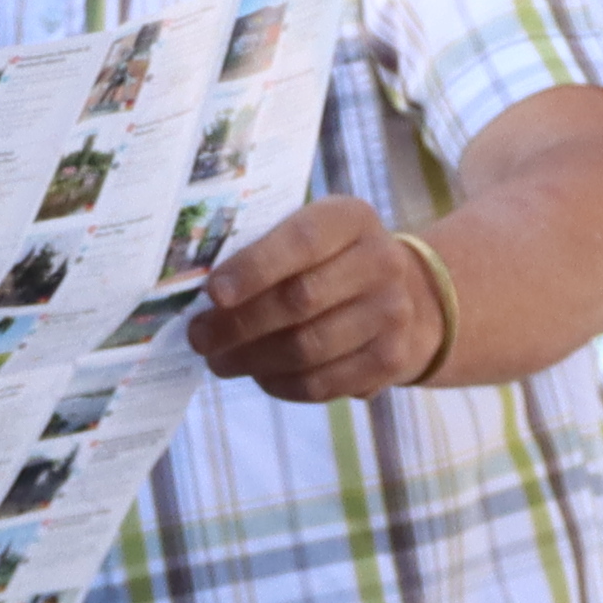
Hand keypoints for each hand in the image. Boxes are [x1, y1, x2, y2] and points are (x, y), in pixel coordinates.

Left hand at [190, 196, 454, 407]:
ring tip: (220, 361)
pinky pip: (322, 383)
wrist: (403, 296)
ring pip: (306, 348)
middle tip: (199, 337)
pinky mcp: (390, 360)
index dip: (254, 268)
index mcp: (352, 219)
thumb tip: (202, 293)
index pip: (302, 241)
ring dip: (252, 360)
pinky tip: (258, 375)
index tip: (213, 293)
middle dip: (239, 324)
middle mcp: (382, 262)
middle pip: (300, 301)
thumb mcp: (308, 235)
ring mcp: (392, 314)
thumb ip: (264, 251)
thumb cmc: (329, 261)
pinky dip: (280, 384)